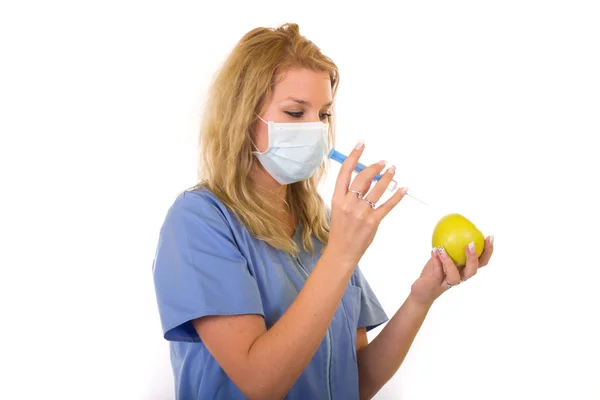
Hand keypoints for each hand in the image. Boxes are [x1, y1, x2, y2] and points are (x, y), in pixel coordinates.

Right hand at [327, 141, 406, 268]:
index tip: (361, 144)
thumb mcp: (339, 208)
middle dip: (375, 167)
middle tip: (383, 162)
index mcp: (337, 198)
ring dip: (387, 177)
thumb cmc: (341, 229)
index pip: (345, 171)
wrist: (342, 251)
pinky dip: (397, 196)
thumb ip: (351, 193)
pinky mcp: (373, 221)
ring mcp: (361, 213)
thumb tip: (366, 176)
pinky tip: (403, 189)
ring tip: (393, 170)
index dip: (354, 156)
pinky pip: (387, 205)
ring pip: (378, 189)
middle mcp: (349, 203)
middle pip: (363, 177)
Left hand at [409, 236, 494, 305]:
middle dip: (473, 258)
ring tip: (442, 248)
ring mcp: (448, 283)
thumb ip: (450, 244)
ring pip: (454, 276)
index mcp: (465, 269)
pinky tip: (433, 250)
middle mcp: (460, 278)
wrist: (422, 290)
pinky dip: (435, 261)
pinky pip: (437, 273)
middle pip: (472, 271)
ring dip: (448, 262)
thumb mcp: (443, 254)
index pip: (482, 262)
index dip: (488, 251)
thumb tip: (455, 223)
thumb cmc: (436, 269)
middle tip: (470, 244)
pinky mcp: (436, 285)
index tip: (490, 237)